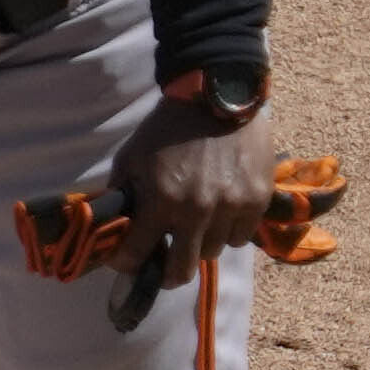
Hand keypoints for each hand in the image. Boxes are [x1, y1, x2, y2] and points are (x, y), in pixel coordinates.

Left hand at [111, 112, 271, 300]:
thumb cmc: (165, 130)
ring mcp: (231, 207)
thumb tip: (112, 227)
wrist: (214, 98)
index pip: (137, 255)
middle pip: (181, 270)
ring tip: (195, 225)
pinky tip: (220, 214)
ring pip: (213, 252)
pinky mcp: (257, 200)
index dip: (126, 263)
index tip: (126, 262)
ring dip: (200, 244)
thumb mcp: (130, 159)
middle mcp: (197, 211)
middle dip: (168, 271)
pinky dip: (228, 232)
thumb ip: (121, 195)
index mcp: (160, 202)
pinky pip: (240, 237)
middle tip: (165, 264)